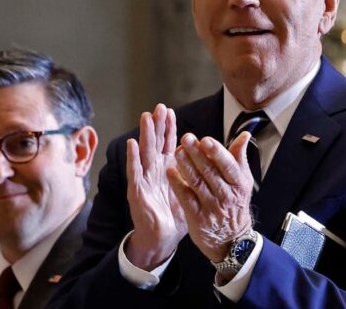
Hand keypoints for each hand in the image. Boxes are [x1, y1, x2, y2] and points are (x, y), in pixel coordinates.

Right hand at [124, 104, 187, 269]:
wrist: (163, 238)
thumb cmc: (175, 214)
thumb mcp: (191, 189)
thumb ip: (199, 172)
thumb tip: (213, 157)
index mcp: (167, 169)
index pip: (167, 144)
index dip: (168, 128)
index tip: (170, 111)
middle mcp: (154, 171)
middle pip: (155, 143)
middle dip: (157, 125)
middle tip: (159, 107)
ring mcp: (144, 179)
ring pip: (144, 153)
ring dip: (144, 135)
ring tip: (145, 117)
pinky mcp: (137, 191)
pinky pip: (135, 172)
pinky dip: (133, 158)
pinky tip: (132, 144)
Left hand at [168, 132, 254, 264]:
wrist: (231, 239)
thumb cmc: (235, 204)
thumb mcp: (243, 182)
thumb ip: (239, 158)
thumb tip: (243, 136)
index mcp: (239, 184)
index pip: (228, 165)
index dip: (217, 152)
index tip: (205, 140)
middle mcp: (226, 196)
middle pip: (210, 172)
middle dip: (197, 154)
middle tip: (186, 139)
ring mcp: (212, 208)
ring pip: (197, 183)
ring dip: (185, 166)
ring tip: (177, 151)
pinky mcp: (198, 218)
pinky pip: (186, 198)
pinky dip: (177, 184)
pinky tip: (170, 172)